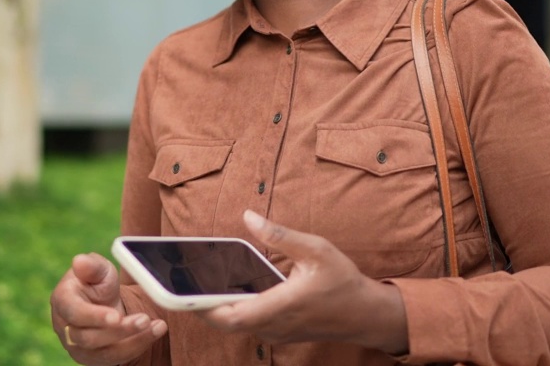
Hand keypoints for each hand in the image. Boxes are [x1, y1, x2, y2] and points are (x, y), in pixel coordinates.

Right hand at [50, 253, 166, 365]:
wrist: (103, 302)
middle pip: (89, 337)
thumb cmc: (98, 282)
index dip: (94, 317)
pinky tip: (155, 332)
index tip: (117, 316)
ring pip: (105, 352)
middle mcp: (65, 328)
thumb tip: (79, 261)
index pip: (74, 312)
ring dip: (134, 341)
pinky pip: (117, 359)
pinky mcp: (94, 359)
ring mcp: (78, 347)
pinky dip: (138, 345)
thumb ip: (91, 266)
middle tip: (144, 319)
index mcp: (62, 300)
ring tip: (156, 326)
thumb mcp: (98, 269)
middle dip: (120, 330)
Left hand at [198, 211, 408, 353]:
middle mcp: (275, 325)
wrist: (366, 314)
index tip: (183, 296)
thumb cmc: (343, 281)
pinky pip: (249, 324)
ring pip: (237, 324)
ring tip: (199, 281)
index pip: (233, 316)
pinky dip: (234, 309)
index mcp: (282, 305)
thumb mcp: (316, 249)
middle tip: (183, 283)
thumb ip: (280, 235)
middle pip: (227, 323)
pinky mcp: (280, 332)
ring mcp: (277, 332)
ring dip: (218, 307)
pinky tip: (227, 288)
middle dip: (202, 306)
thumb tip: (248, 216)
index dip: (204, 308)